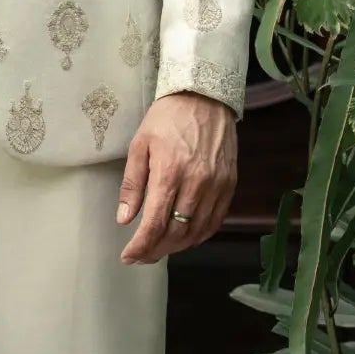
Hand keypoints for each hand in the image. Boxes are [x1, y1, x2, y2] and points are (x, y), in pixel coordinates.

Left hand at [116, 92, 237, 264]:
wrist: (204, 97)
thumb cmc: (167, 118)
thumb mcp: (140, 145)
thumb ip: (132, 184)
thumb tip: (125, 218)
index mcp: (170, 172)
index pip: (154, 223)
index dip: (140, 246)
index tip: (128, 256)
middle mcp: (196, 183)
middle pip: (177, 233)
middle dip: (156, 250)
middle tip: (142, 256)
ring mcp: (217, 185)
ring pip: (198, 232)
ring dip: (177, 247)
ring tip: (160, 249)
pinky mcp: (230, 184)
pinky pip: (216, 221)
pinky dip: (199, 235)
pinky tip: (185, 237)